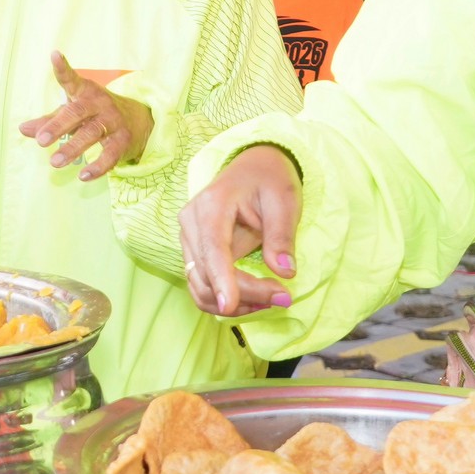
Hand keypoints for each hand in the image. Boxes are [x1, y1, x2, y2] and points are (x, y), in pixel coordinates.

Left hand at [20, 51, 152, 180]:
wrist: (140, 121)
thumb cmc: (96, 114)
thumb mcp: (73, 112)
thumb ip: (48, 120)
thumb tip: (22, 129)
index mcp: (85, 92)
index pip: (72, 79)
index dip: (63, 68)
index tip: (54, 55)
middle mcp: (100, 104)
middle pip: (78, 112)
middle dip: (58, 125)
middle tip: (41, 140)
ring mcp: (113, 121)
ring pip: (92, 134)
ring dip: (72, 148)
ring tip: (55, 163)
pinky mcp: (123, 141)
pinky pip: (110, 155)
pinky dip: (98, 167)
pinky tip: (83, 176)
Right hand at [179, 145, 301, 317]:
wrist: (254, 166)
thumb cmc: (269, 179)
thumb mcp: (284, 201)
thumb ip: (281, 236)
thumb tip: (284, 272)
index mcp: (211, 205)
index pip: (212, 249)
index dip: (221, 279)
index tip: (230, 306)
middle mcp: (191, 224)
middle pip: (206, 274)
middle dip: (243, 295)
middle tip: (285, 298)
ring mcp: (189, 239)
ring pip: (200, 286)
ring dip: (233, 303)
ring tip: (271, 300)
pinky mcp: (194, 252)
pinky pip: (202, 285)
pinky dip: (224, 299)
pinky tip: (254, 300)